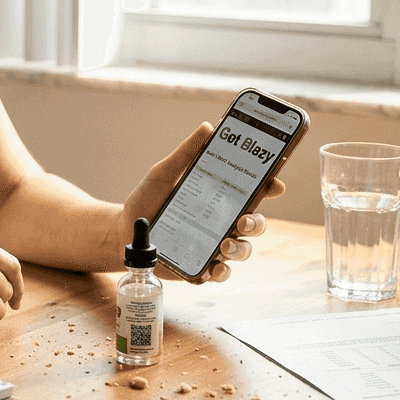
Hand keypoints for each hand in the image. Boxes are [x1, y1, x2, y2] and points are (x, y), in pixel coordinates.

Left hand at [120, 122, 282, 283]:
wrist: (124, 231)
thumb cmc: (147, 200)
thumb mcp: (164, 173)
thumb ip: (185, 153)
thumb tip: (208, 127)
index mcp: (219, 197)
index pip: (252, 192)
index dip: (269, 187)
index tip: (275, 184)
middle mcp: (222, 222)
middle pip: (254, 223)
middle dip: (257, 223)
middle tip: (244, 219)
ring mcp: (213, 246)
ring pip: (242, 249)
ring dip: (240, 248)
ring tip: (225, 244)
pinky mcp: (201, 268)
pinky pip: (220, 273)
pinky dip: (222, 272)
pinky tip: (215, 267)